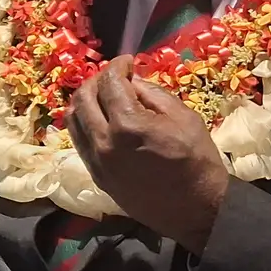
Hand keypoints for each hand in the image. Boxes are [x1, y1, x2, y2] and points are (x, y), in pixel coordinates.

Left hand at [66, 56, 229, 253]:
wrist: (196, 209)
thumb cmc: (197, 161)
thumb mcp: (183, 117)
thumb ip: (152, 93)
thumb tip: (132, 80)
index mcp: (127, 125)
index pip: (109, 83)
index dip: (117, 66)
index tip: (127, 61)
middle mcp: (103, 142)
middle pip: (83, 97)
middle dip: (98, 79)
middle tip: (115, 77)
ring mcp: (96, 161)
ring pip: (73, 119)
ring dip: (86, 101)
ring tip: (105, 96)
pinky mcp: (96, 175)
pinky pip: (79, 141)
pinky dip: (85, 123)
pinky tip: (101, 119)